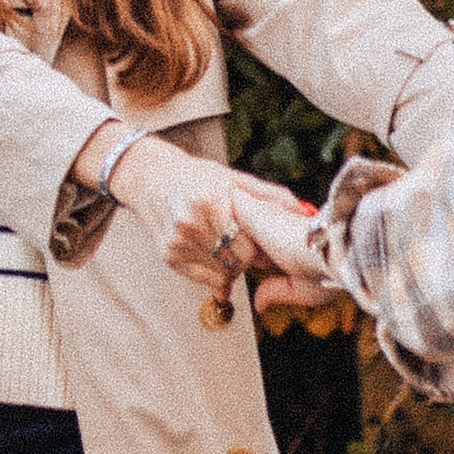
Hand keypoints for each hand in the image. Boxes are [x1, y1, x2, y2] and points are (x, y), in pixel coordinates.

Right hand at [101, 142, 316, 324]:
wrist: (150, 178)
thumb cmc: (195, 176)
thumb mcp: (232, 178)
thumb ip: (268, 195)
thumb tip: (303, 208)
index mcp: (211, 202)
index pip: (248, 245)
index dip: (261, 247)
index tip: (265, 242)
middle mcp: (192, 224)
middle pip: (237, 262)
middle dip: (248, 257)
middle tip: (249, 244)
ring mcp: (178, 243)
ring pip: (223, 273)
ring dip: (232, 264)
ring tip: (228, 243)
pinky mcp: (169, 256)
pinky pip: (205, 277)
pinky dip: (215, 269)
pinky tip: (212, 249)